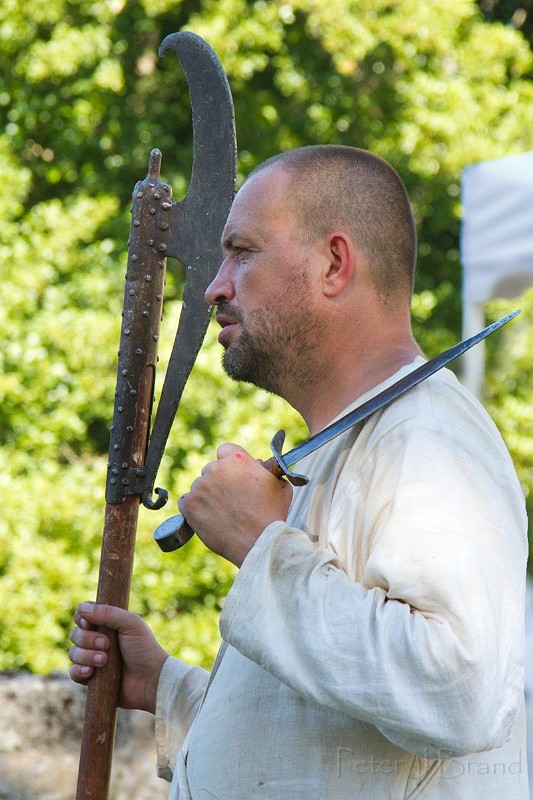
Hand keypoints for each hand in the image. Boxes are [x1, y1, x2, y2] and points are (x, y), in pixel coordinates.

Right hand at [69, 602, 167, 713]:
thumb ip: (108, 613)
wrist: (150, 680)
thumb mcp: (131, 624)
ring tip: (105, 661)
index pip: (83, 614)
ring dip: (87, 656)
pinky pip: (73, 672)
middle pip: (76, 634)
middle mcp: (97, 639)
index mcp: (107, 623)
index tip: (90, 623)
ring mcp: (93, 658)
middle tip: (107, 644)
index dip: (82, 618)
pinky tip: (92, 672)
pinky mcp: (90, 678)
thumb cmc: (144, 649)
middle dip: (88, 639)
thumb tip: (81, 608)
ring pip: (73, 653)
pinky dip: (79, 671)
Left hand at [179, 443, 292, 566]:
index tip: (233, 473)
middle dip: (219, 481)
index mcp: (237, 460)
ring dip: (207, 495)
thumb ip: (268, 471)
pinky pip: (186, 502)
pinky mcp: (189, 505)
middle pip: (211, 469)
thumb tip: (260, 467)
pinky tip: (208, 517)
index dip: (230, 462)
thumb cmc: (271, 515)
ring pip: (199, 486)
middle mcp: (216, 469)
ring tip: (222, 513)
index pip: (225, 450)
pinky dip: (194, 509)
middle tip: (230, 498)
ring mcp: (200, 487)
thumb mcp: (280, 486)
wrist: (259, 542)